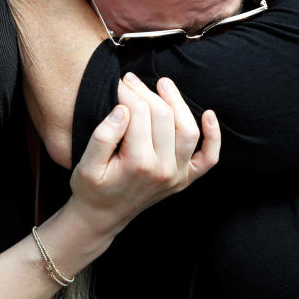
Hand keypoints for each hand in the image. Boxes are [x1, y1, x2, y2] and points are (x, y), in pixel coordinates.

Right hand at [68, 72, 219, 235]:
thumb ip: (103, 136)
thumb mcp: (85, 164)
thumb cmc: (91, 189)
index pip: (139, 114)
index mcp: (138, 164)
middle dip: (146, 92)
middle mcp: (164, 169)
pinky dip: (213, 136)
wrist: (101, 218)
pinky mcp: (185, 179)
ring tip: (163, 84)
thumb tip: (123, 109)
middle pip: (164, 116)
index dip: (128, 93)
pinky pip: (209, 157)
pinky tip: (209, 114)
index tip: (118, 83)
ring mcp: (178, 175)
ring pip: (188, 129)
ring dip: (178, 102)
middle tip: (131, 80)